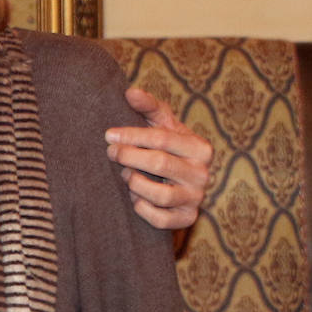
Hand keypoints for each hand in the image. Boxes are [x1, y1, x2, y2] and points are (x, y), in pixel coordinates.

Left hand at [105, 87, 211, 229]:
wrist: (178, 182)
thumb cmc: (166, 148)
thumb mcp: (162, 125)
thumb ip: (148, 107)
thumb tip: (130, 92)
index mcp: (200, 148)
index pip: (163, 139)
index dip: (132, 136)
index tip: (109, 134)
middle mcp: (203, 174)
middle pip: (160, 164)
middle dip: (129, 157)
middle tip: (110, 152)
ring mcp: (196, 198)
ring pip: (160, 195)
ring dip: (135, 184)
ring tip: (125, 175)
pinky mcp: (187, 219)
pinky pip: (159, 219)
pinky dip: (141, 208)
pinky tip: (133, 197)